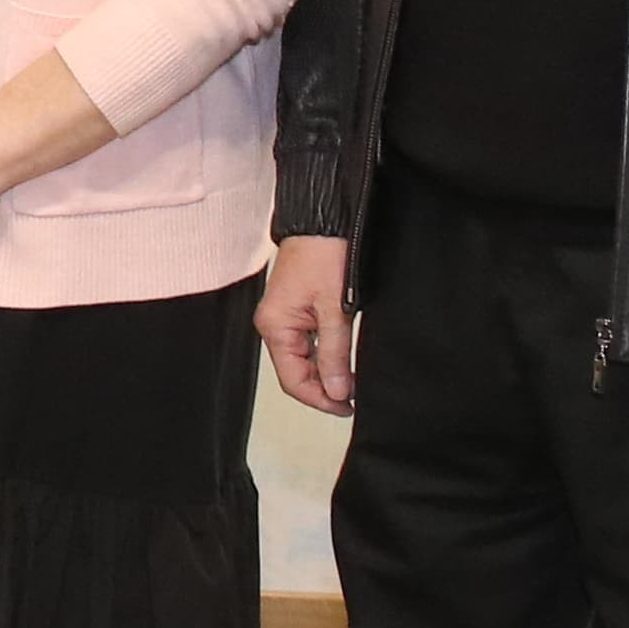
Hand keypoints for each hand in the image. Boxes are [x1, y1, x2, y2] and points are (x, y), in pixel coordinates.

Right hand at [260, 233, 359, 415]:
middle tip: (355, 396)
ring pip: (303, 359)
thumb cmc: (323, 253)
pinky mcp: (295, 308)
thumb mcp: (335, 309)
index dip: (321, 399)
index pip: (294, 381)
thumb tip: (338, 390)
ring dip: (326, 372)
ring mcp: (283, 317)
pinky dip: (325, 354)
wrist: (322, 220)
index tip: (347, 407)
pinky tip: (343, 358)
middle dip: (325, 388)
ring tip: (353, 379)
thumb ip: (335, 353)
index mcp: (275, 326)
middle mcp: (273, 324)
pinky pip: (307, 343)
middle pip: (296, 373)